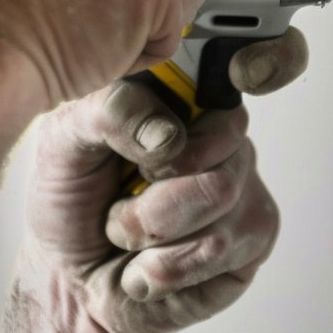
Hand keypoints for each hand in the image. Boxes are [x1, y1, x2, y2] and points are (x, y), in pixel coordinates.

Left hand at [21, 29, 308, 332]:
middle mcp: (224, 137)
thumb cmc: (72, 200)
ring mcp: (245, 188)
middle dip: (153, 194)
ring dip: (150, 236)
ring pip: (218, 208)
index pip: (254, 58)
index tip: (239, 73)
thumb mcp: (64, 139)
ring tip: (128, 237)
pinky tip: (150, 266)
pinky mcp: (252, 240)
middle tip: (122, 200)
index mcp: (187, 95)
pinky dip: (165, 270)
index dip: (268, 57)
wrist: (70, 275)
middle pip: (224, 152)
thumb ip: (109, 112)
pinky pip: (217, 252)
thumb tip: (167, 132)